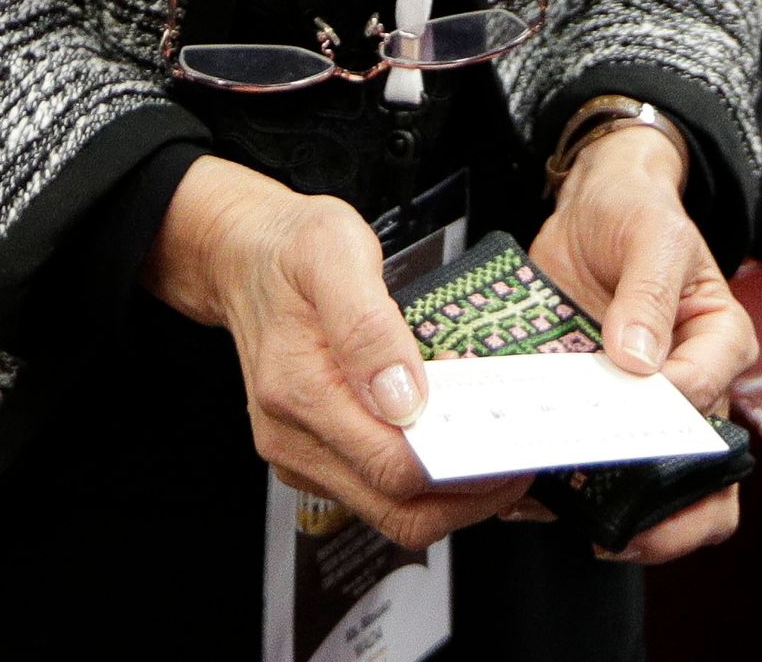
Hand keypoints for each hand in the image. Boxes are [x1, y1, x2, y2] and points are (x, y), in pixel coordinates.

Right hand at [148, 158, 525, 551]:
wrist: (242, 257)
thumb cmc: (290, 249)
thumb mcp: (334, 252)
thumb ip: (368, 326)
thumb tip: (402, 398)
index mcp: (299, 391)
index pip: (394, 468)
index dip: (464, 467)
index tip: (512, 441)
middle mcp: (294, 437)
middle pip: (399, 511)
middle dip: (470, 497)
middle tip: (520, 461)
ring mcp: (301, 453)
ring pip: (390, 511)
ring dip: (451, 493)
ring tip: (495, 450)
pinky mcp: (312, 454)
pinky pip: (375, 491)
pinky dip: (424, 481)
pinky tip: (453, 440)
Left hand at [528, 121, 758, 562]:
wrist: (592, 207)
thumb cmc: (637, 214)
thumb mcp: (651, 234)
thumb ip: (649, 290)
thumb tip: (638, 360)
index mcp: (718, 342)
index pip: (704, 395)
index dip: (666, 411)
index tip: (625, 406)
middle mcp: (687, 387)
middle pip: (704, 481)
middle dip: (666, 520)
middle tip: (619, 530)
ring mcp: (636, 408)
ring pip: (643, 491)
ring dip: (600, 509)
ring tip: (550, 506)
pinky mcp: (590, 413)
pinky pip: (582, 469)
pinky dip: (551, 489)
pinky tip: (517, 490)